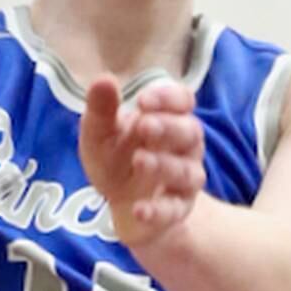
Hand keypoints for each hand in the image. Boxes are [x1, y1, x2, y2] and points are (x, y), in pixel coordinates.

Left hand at [80, 76, 205, 249]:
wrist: (122, 207)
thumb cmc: (116, 160)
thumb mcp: (100, 134)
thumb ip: (101, 109)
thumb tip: (104, 79)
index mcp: (169, 119)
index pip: (183, 100)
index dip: (168, 98)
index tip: (141, 100)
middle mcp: (184, 147)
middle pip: (190, 132)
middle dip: (168, 127)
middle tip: (143, 125)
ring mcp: (183, 180)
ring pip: (186, 172)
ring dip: (163, 165)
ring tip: (139, 160)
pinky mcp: (176, 211)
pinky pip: (173, 211)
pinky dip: (157, 210)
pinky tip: (139, 209)